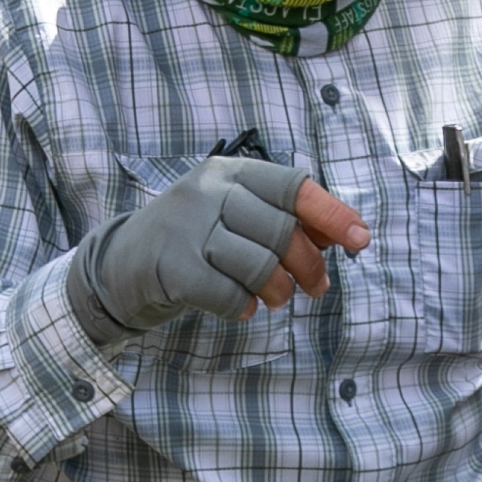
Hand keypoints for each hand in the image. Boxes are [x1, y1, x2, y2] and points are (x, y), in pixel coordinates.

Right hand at [80, 153, 371, 332]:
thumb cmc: (195, 239)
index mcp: (231, 172)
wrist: (121, 263)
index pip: (292, 186)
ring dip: (279, 291)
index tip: (360, 241)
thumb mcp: (236, 216)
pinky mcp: (172, 267)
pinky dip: (244, 308)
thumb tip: (345, 233)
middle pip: (280, 231)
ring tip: (277, 299)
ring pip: (258, 264)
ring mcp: (187, 228)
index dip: (332, 213)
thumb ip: (284, 219)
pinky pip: (229, 294)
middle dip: (308, 266)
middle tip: (315, 288)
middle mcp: (208, 191)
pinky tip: (243, 308)